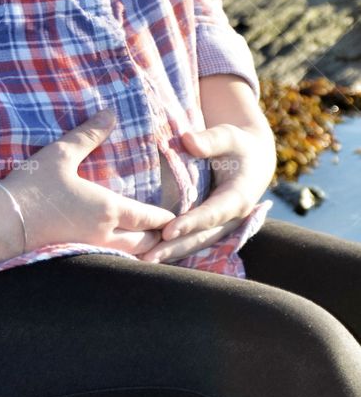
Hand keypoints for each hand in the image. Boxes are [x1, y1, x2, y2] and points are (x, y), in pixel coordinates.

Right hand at [4, 109, 176, 257]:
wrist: (2, 222)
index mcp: (108, 209)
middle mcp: (105, 235)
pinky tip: (112, 251)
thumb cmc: (33, 187)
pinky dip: (119, 258)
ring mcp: (89, 250)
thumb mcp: (61, 154)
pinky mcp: (73, 258)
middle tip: (166, 232)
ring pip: (127, 257)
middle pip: (145, 244)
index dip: (166, 217)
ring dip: (141, 251)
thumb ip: (88, 134)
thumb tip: (111, 113)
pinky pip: (107, 261)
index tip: (177, 216)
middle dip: (158, 238)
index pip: (149, 217)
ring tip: (146, 244)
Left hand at [138, 120, 276, 263]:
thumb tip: (188, 141)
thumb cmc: (238, 145)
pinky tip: (150, 254)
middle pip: (201, 237)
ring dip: (171, 253)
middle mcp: (231, 218)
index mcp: (238, 198)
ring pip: (196, 244)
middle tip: (148, 257)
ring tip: (144, 260)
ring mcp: (222, 226)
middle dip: (174, 248)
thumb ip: (211, 140)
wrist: (252, 160)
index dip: (190, 223)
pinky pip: (192, 241)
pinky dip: (173, 248)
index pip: (212, 214)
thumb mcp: (229, 136)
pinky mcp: (212, 227)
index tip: (168, 231)